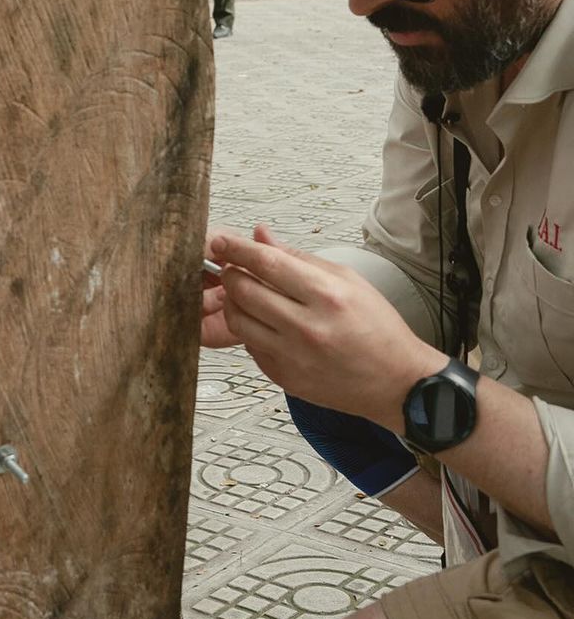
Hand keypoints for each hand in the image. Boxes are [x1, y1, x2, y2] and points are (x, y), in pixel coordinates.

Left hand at [208, 224, 443, 428]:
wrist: (397, 382)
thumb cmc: (378, 329)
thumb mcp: (348, 280)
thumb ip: (298, 256)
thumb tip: (261, 235)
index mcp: (327, 295)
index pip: (267, 263)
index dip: (237, 249)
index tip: (222, 241)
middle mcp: (307, 327)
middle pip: (244, 291)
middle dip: (230, 273)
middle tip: (232, 267)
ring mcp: (293, 357)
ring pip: (238, 321)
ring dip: (234, 302)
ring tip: (246, 294)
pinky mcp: (285, 378)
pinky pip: (250, 346)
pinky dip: (250, 329)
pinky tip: (265, 322)